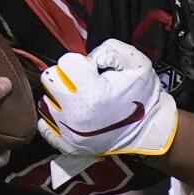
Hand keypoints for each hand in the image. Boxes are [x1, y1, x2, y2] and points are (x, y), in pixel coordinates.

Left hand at [37, 39, 177, 159]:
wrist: (149, 131)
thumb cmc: (143, 96)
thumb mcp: (137, 63)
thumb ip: (111, 49)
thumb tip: (88, 58)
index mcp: (92, 92)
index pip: (66, 62)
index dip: (81, 62)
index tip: (93, 71)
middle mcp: (75, 113)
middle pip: (50, 79)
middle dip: (66, 76)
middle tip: (83, 83)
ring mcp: (68, 132)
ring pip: (45, 100)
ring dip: (59, 96)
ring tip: (79, 100)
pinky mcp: (67, 145)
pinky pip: (44, 125)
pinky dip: (53, 117)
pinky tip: (69, 113)